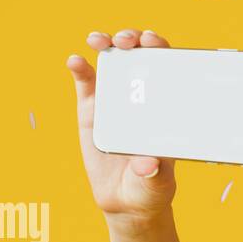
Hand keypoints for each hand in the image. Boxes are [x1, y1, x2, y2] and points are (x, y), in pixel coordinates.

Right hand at [65, 29, 176, 222]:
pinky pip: (86, 83)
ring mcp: (116, 100)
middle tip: (127, 41)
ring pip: (112, 62)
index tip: (152, 42)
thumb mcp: (157, 184)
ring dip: (106, 43)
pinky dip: (79, 68)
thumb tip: (148, 165)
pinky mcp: (92, 109)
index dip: (160, 48)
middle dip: (133, 40)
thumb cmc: (150, 188)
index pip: (167, 68)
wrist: (125, 201)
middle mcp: (142, 96)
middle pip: (139, 56)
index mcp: (165, 107)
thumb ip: (155, 174)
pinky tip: (75, 61)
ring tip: (99, 41)